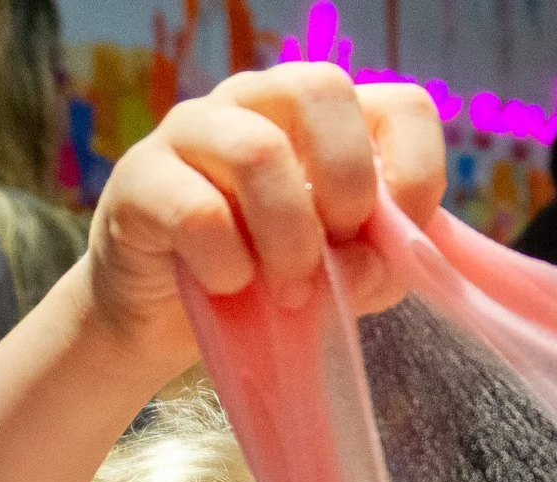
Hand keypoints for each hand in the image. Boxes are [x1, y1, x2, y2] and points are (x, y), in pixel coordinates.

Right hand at [83, 64, 447, 375]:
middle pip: (321, 88)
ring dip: (289, 239)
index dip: (416, 174)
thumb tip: (372, 262)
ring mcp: (193, 129)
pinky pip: (198, 214)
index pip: (402, 105)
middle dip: (348, 186)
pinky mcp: (140, 178)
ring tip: (289, 293)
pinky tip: (229, 287)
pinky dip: (229, 267)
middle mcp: (257, 102)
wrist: (163, 318)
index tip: (397, 243)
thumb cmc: (262, 282)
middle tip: (337, 252)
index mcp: (320, 119)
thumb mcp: (336, 280)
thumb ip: (372, 268)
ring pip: (258, 151)